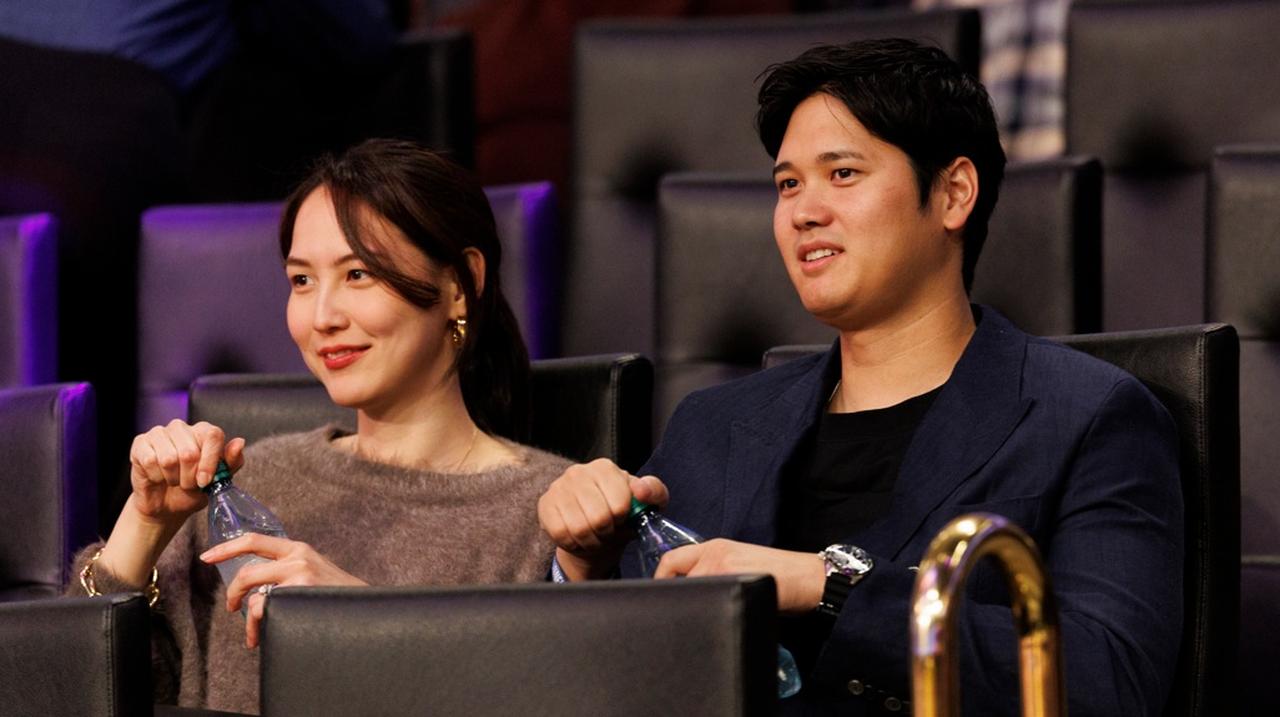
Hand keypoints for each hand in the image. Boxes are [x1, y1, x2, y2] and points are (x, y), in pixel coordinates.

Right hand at [129, 420, 245, 526]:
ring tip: (173, 480)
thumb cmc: (193, 490)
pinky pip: (150, 461)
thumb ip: (231, 462)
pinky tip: (157, 477)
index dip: (210, 461)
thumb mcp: (217, 481)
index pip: (213, 435)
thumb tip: (240, 442)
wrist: (166, 506)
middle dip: (189, 477)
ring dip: (173, 478)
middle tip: (187, 484)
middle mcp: (182, 427)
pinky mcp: (140, 443)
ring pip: (169, 458)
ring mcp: (159, 433)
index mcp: (204, 431)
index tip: (205, 481)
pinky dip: (156, 476)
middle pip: (190, 452)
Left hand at [200, 533, 366, 648]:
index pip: (253, 540)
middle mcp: (297, 556)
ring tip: (252, 634)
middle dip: (232, 593)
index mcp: (297, 548)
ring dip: (248, 619)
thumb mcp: (313, 569)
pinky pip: (266, 609)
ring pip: (255, 596)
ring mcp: (299, 574)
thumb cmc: (336, 593)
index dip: (226, 548)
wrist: (366, 605)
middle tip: (230, 608)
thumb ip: (288, 568)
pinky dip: (260, 625)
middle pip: (247, 571)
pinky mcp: (300, 592)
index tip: (207, 557)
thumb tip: (257, 585)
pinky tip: (265, 636)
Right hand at [537, 458, 668, 580]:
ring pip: (578, 529)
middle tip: (607, 530)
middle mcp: (578, 472)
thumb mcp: (646, 503)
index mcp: (605, 468)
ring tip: (594, 535)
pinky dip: (573, 543)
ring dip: (590, 540)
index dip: (623, 518)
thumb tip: (640, 490)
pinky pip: (560, 533)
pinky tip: (577, 537)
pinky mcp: (545, 504)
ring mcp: (558, 487)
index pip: (620, 503)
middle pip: (598, 518)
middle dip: (607, 532)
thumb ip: (654, 492)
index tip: (621, 518)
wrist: (594, 529)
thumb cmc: (620, 514)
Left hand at [654, 539, 825, 614]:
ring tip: (695, 623)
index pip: (670, 560)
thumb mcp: (740, 564)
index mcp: (714, 547)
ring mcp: (723, 568)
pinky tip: (714, 624)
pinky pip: (708, 603)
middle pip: (674, 578)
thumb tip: (692, 594)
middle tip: (674, 616)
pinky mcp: (736, 585)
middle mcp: (714, 553)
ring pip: (689, 592)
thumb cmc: (778, 575)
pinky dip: (706, 615)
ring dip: (690, 608)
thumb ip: (714, 572)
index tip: (661, 599)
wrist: (809, 578)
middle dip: (672, 598)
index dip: (660, 581)